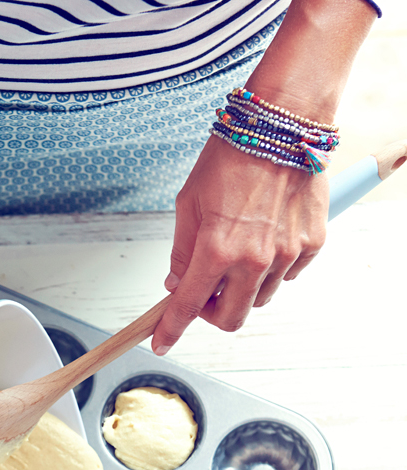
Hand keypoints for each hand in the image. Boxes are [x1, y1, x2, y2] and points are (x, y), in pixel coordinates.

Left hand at [151, 135, 329, 354]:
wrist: (283, 122)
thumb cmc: (232, 155)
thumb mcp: (189, 203)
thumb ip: (183, 251)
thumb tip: (177, 283)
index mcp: (217, 249)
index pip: (188, 305)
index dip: (171, 329)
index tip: (161, 342)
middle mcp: (254, 259)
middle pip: (231, 318)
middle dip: (213, 313)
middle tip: (205, 292)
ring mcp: (286, 254)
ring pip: (260, 298)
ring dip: (244, 288)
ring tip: (239, 251)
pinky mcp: (311, 243)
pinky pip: (288, 275)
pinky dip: (274, 268)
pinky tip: (267, 238)